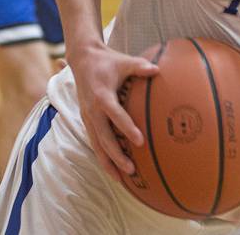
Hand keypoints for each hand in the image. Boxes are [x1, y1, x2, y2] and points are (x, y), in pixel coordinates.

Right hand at [70, 45, 158, 177]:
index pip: (114, 115)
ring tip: (121, 179)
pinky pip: (94, 142)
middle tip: (131, 169)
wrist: (82, 60)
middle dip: (116, 155)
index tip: (139, 141)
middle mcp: (92, 110)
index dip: (126, 128)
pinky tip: (113, 170)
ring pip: (96, 145)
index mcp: (101, 96)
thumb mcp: (124, 61)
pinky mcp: (87, 121)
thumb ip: (140, 66)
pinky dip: (103, 157)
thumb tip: (157, 69)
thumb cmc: (107, 61)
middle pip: (103, 138)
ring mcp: (87, 117)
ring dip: (108, 162)